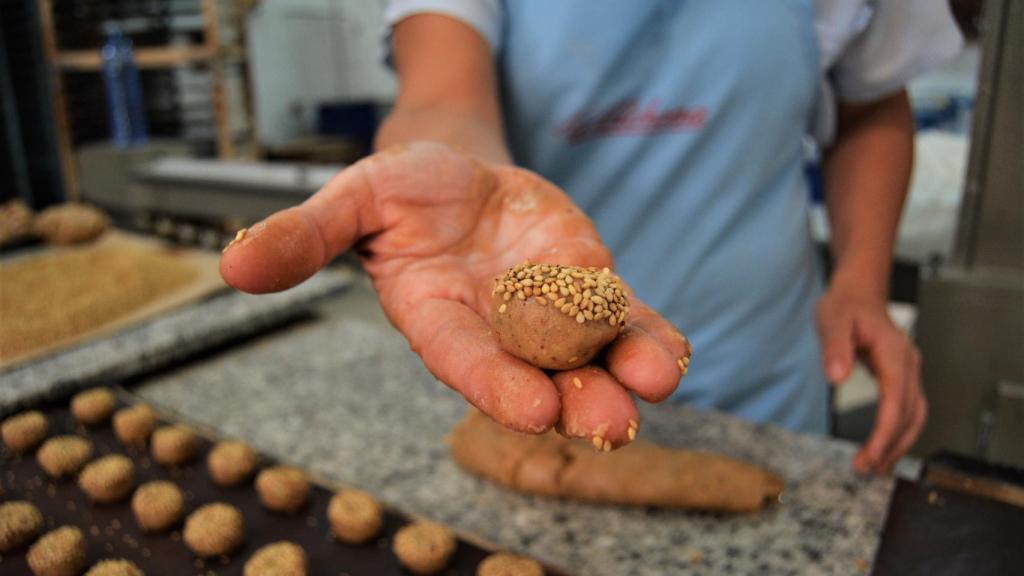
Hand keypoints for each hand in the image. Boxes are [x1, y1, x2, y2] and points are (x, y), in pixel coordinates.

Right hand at [221, 142, 690, 447]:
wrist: (458, 177)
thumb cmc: (402, 191)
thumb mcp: (351, 199)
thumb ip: (305, 236)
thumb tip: (232, 266)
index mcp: (437, 319)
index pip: (463, 358)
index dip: (493, 382)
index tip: (529, 407)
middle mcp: (496, 331)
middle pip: (536, 375)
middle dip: (573, 401)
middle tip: (607, 421)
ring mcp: (548, 315)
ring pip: (588, 356)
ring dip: (622, 374)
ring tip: (652, 383)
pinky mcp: (588, 290)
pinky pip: (622, 320)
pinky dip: (646, 337)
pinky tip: (669, 353)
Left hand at [817, 284, 925, 473]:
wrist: (859, 292)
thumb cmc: (844, 304)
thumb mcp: (832, 320)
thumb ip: (834, 347)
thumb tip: (837, 377)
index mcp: (894, 353)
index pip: (896, 401)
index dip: (885, 432)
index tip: (871, 456)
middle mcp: (909, 365)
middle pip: (910, 414)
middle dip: (891, 446)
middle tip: (866, 469)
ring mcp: (910, 372)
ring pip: (915, 416)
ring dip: (898, 444)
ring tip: (875, 466)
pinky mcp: (903, 378)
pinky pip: (908, 410)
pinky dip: (898, 432)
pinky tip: (882, 448)